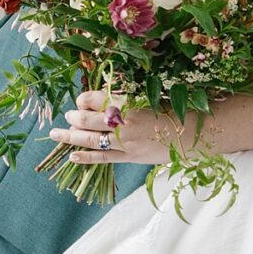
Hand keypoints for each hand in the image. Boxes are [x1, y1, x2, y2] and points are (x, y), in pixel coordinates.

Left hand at [46, 91, 192, 165]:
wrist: (196, 133)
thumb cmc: (176, 109)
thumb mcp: (151, 94)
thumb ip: (127, 96)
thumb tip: (105, 95)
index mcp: (129, 103)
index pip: (96, 99)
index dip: (84, 99)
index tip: (81, 100)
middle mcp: (124, 123)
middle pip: (88, 120)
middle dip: (74, 117)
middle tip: (68, 115)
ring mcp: (126, 143)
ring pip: (90, 140)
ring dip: (71, 136)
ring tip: (56, 133)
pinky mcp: (130, 157)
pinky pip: (103, 158)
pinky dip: (86, 158)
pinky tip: (72, 156)